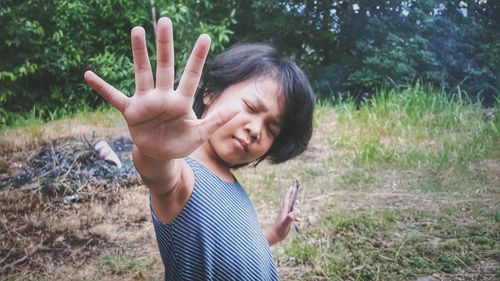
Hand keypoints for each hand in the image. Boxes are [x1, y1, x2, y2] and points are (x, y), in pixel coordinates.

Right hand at [84, 17, 240, 158]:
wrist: (160, 154)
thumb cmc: (181, 142)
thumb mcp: (201, 134)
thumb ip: (216, 120)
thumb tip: (238, 107)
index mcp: (181, 101)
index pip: (191, 75)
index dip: (198, 57)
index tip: (205, 37)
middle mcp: (163, 96)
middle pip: (165, 66)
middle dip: (165, 45)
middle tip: (165, 21)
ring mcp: (146, 102)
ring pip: (142, 73)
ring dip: (139, 54)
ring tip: (137, 30)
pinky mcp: (131, 112)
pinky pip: (114, 98)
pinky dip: (102, 88)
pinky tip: (88, 75)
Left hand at [266, 186, 300, 245]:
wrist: (273, 236)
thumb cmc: (279, 231)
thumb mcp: (286, 224)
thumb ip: (290, 217)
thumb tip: (297, 211)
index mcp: (284, 211)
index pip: (287, 200)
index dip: (289, 193)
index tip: (291, 187)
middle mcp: (284, 212)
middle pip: (289, 202)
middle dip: (292, 197)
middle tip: (294, 191)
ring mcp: (284, 216)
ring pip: (291, 209)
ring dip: (295, 208)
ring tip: (298, 210)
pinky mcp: (285, 221)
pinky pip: (292, 215)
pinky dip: (296, 216)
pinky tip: (298, 220)